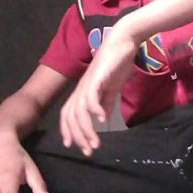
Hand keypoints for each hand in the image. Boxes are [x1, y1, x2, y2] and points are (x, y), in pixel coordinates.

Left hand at [60, 21, 138, 155]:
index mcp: (83, 91)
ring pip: (79, 111)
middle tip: (88, 151)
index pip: (68, 114)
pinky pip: (91, 97)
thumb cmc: (118, 62)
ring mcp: (88, 83)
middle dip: (77, 136)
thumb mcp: (112, 87)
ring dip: (86, 130)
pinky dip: (94, 110)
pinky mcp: (97, 77)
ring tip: (96, 143)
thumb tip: (103, 119)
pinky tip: (102, 120)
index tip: (75, 147)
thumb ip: (106, 102)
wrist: (124, 41)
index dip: (68, 131)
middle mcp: (81, 89)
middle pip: (70, 116)